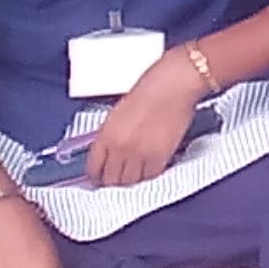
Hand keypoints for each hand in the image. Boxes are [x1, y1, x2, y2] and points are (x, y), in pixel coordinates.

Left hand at [84, 55, 205, 186]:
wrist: (174, 85)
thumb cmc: (150, 89)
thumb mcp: (119, 113)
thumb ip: (111, 135)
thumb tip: (110, 151)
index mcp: (105, 135)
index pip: (93, 167)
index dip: (96, 175)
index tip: (100, 176)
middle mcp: (119, 148)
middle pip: (111, 179)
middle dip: (113, 180)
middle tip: (117, 176)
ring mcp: (139, 155)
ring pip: (130, 182)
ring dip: (131, 179)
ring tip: (134, 173)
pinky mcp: (159, 157)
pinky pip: (150, 176)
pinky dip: (148, 175)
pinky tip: (149, 167)